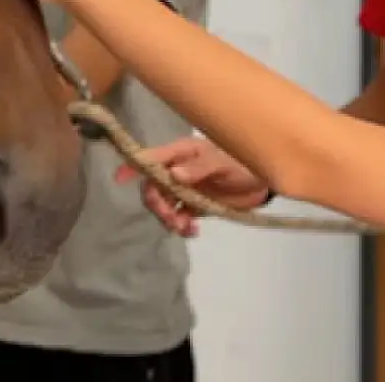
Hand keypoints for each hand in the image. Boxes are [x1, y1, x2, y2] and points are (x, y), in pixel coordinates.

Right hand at [115, 137, 270, 236]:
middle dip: (157, 204)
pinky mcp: (196, 204)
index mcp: (183, 153)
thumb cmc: (244, 163)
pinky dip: (182, 226)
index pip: (152, 158)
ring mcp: (186, 188)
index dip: (134, 166)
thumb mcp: (225, 164)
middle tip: (172, 218)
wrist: (265, 182)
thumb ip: (200, 168)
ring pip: (164, 204)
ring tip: (186, 227)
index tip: (120, 179)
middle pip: (153, 186)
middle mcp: (179, 169)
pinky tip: (193, 231)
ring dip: (169, 218)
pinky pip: (179, 216)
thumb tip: (173, 175)